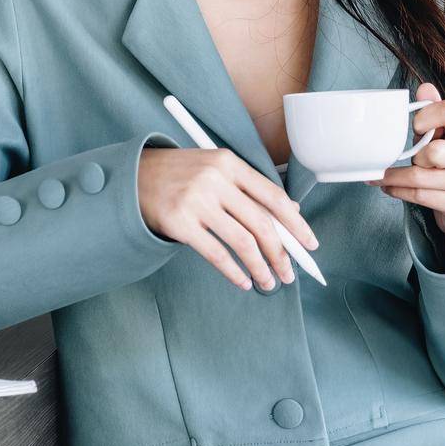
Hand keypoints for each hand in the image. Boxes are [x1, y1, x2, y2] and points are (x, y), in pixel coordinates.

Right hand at [137, 147, 318, 291]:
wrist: (134, 177)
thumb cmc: (182, 175)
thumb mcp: (217, 169)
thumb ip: (251, 188)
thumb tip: (291, 211)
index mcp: (229, 163)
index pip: (273, 197)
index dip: (296, 224)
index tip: (309, 244)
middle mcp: (215, 180)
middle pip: (261, 223)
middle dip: (281, 254)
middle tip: (289, 274)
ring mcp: (196, 201)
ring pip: (242, 242)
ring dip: (261, 267)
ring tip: (269, 282)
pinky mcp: (179, 223)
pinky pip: (216, 253)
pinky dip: (234, 271)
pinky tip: (243, 281)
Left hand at [370, 83, 444, 241]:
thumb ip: (435, 111)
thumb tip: (424, 88)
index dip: (426, 116)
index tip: (416, 126)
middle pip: (434, 151)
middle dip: (415, 157)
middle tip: (411, 159)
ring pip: (422, 177)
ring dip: (396, 177)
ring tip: (383, 176)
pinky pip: (421, 196)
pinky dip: (398, 191)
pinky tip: (390, 188)